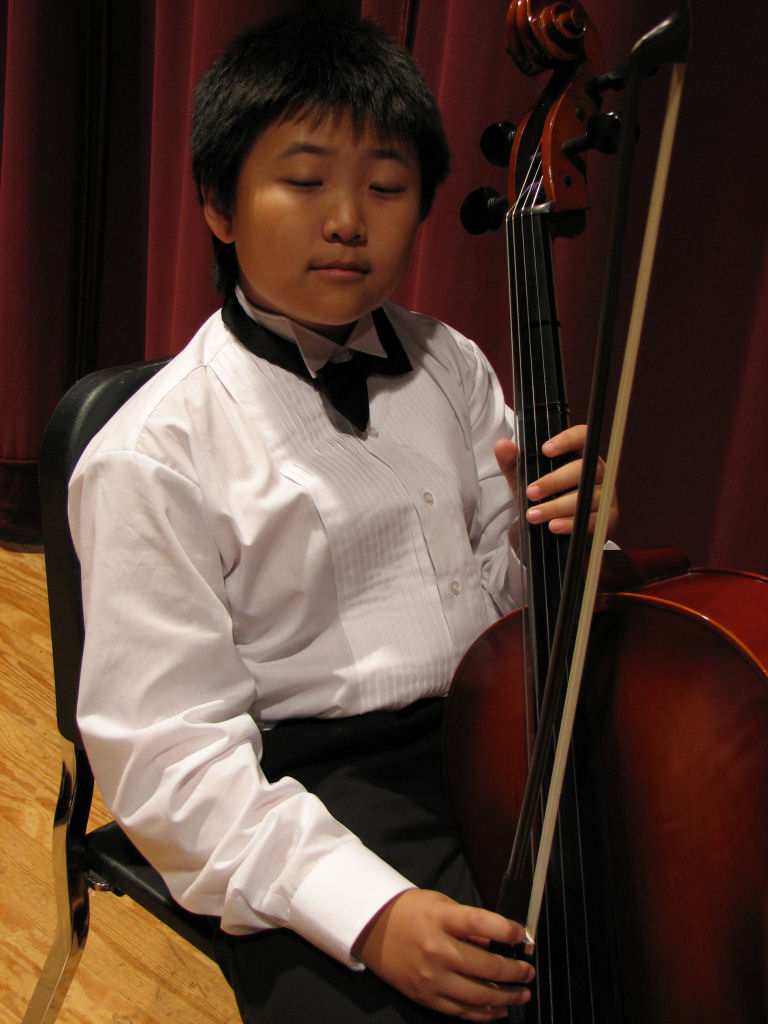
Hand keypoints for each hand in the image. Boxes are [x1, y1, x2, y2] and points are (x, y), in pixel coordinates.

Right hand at [353, 889, 533, 1020]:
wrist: (374, 929)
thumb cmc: (412, 912)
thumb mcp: (441, 904)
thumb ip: (469, 924)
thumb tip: (497, 942)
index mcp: (440, 919)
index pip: (480, 923)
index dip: (506, 929)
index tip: (522, 934)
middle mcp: (437, 949)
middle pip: (485, 966)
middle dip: (514, 972)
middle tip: (528, 972)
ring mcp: (431, 977)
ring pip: (478, 995)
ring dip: (506, 998)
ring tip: (522, 994)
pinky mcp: (426, 997)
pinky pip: (461, 1011)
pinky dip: (484, 1014)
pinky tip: (498, 1010)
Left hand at [495, 424, 618, 536]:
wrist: (554, 528)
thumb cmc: (544, 496)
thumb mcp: (525, 479)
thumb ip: (513, 462)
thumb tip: (501, 445)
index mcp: (581, 454)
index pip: (582, 437)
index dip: (567, 440)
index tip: (545, 450)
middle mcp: (598, 471)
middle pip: (583, 469)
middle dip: (554, 481)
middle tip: (530, 492)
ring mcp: (606, 495)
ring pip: (586, 498)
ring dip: (557, 507)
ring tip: (533, 515)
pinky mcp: (608, 518)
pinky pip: (592, 521)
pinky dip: (570, 524)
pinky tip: (553, 526)